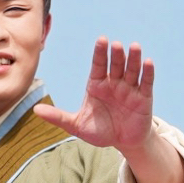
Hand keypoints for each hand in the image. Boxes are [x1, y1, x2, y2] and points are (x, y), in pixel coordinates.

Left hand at [34, 38, 154, 156]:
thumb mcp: (76, 126)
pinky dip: (147, 73)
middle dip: (116, 55)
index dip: (100, 53)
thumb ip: (58, 117)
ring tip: (134, 47)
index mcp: (97, 85)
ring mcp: (130, 89)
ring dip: (134, 59)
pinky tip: (148, 62)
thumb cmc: (100, 131)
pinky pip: (146, 82)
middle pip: (116, 65)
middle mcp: (114, 83)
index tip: (101, 40)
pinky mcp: (144, 97)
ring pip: (132, 70)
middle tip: (115, 45)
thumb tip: (35, 110)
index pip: (98, 65)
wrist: (123, 142)